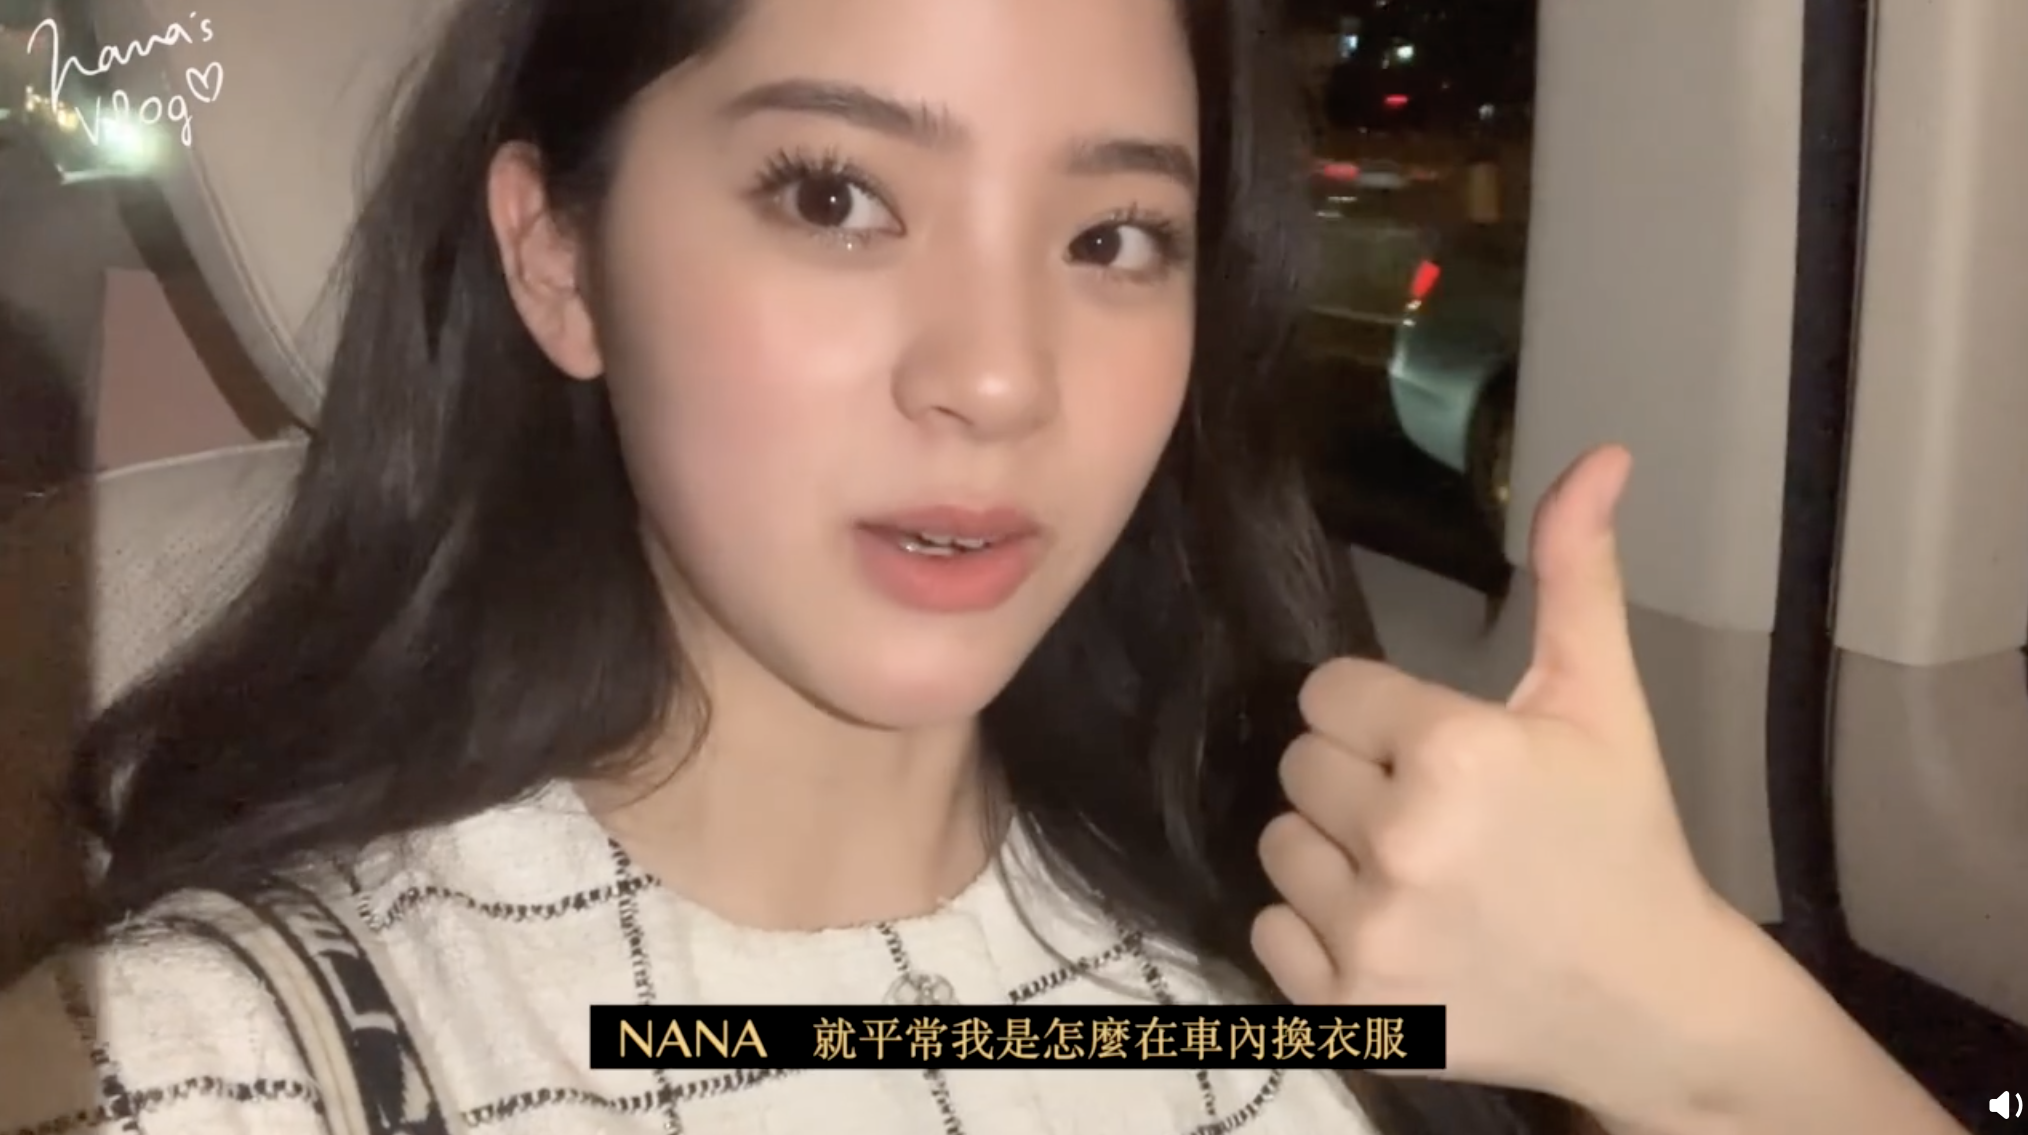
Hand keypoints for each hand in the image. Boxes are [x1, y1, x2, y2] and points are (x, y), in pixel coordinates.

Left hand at [1252, 445, 1750, 1121]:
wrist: (1654, 1004)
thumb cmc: (1624, 840)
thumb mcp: (1602, 701)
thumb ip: (1577, 574)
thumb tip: (1599, 455)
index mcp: (1453, 750)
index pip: (1328, 693)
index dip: (1378, 715)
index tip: (1433, 747)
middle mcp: (1399, 841)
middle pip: (1298, 765)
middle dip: (1355, 778)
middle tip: (1435, 814)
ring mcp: (1368, 934)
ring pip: (1279, 846)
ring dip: (1331, 853)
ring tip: (1415, 873)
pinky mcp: (1348, 1009)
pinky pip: (1266, 935)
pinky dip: (1313, 934)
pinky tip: (1390, 931)